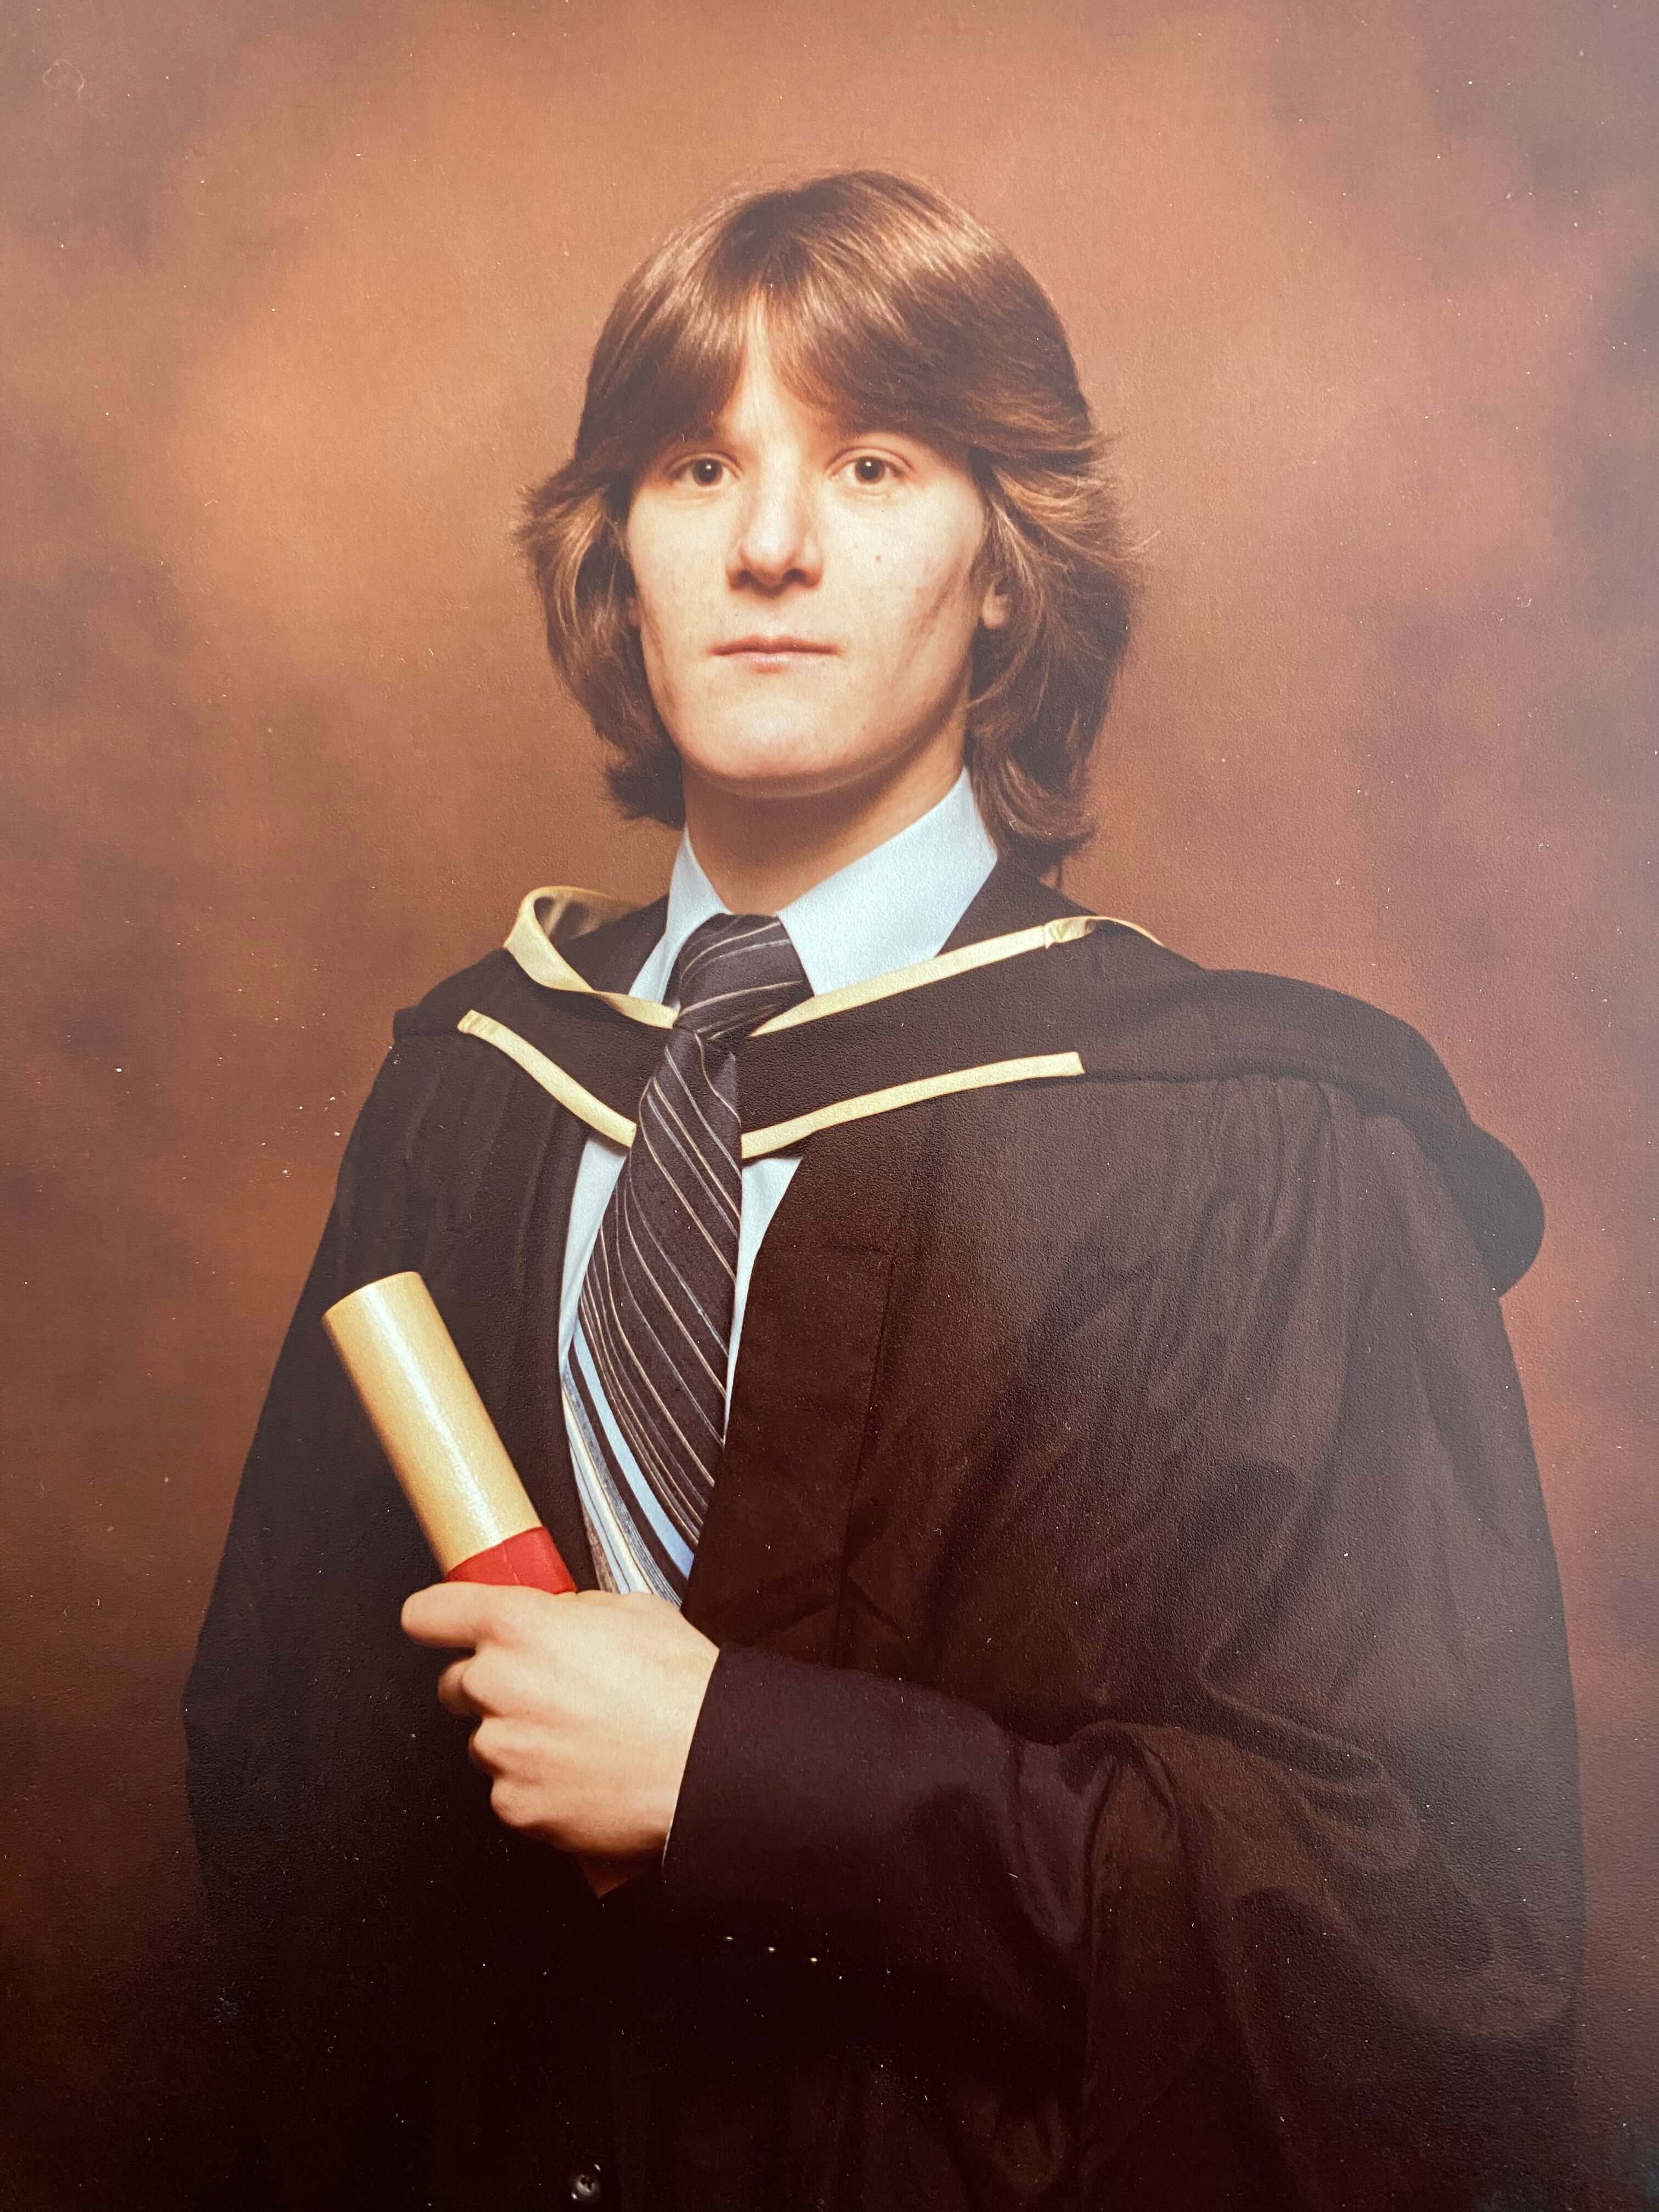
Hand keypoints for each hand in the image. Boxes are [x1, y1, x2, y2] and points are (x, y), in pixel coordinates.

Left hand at [400, 1583, 719, 1876]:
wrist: (707, 1765)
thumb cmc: (679, 1688)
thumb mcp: (631, 1611)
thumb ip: (573, 1613)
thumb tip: (558, 1621)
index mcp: (517, 1626)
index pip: (431, 1614)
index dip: (436, 1619)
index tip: (439, 1625)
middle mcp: (495, 1686)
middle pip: (455, 1683)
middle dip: (491, 1685)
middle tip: (547, 1692)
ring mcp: (501, 1751)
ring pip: (486, 1739)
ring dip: (518, 1737)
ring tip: (581, 1739)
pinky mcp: (514, 1805)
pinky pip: (510, 1789)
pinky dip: (537, 1784)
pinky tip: (584, 1774)